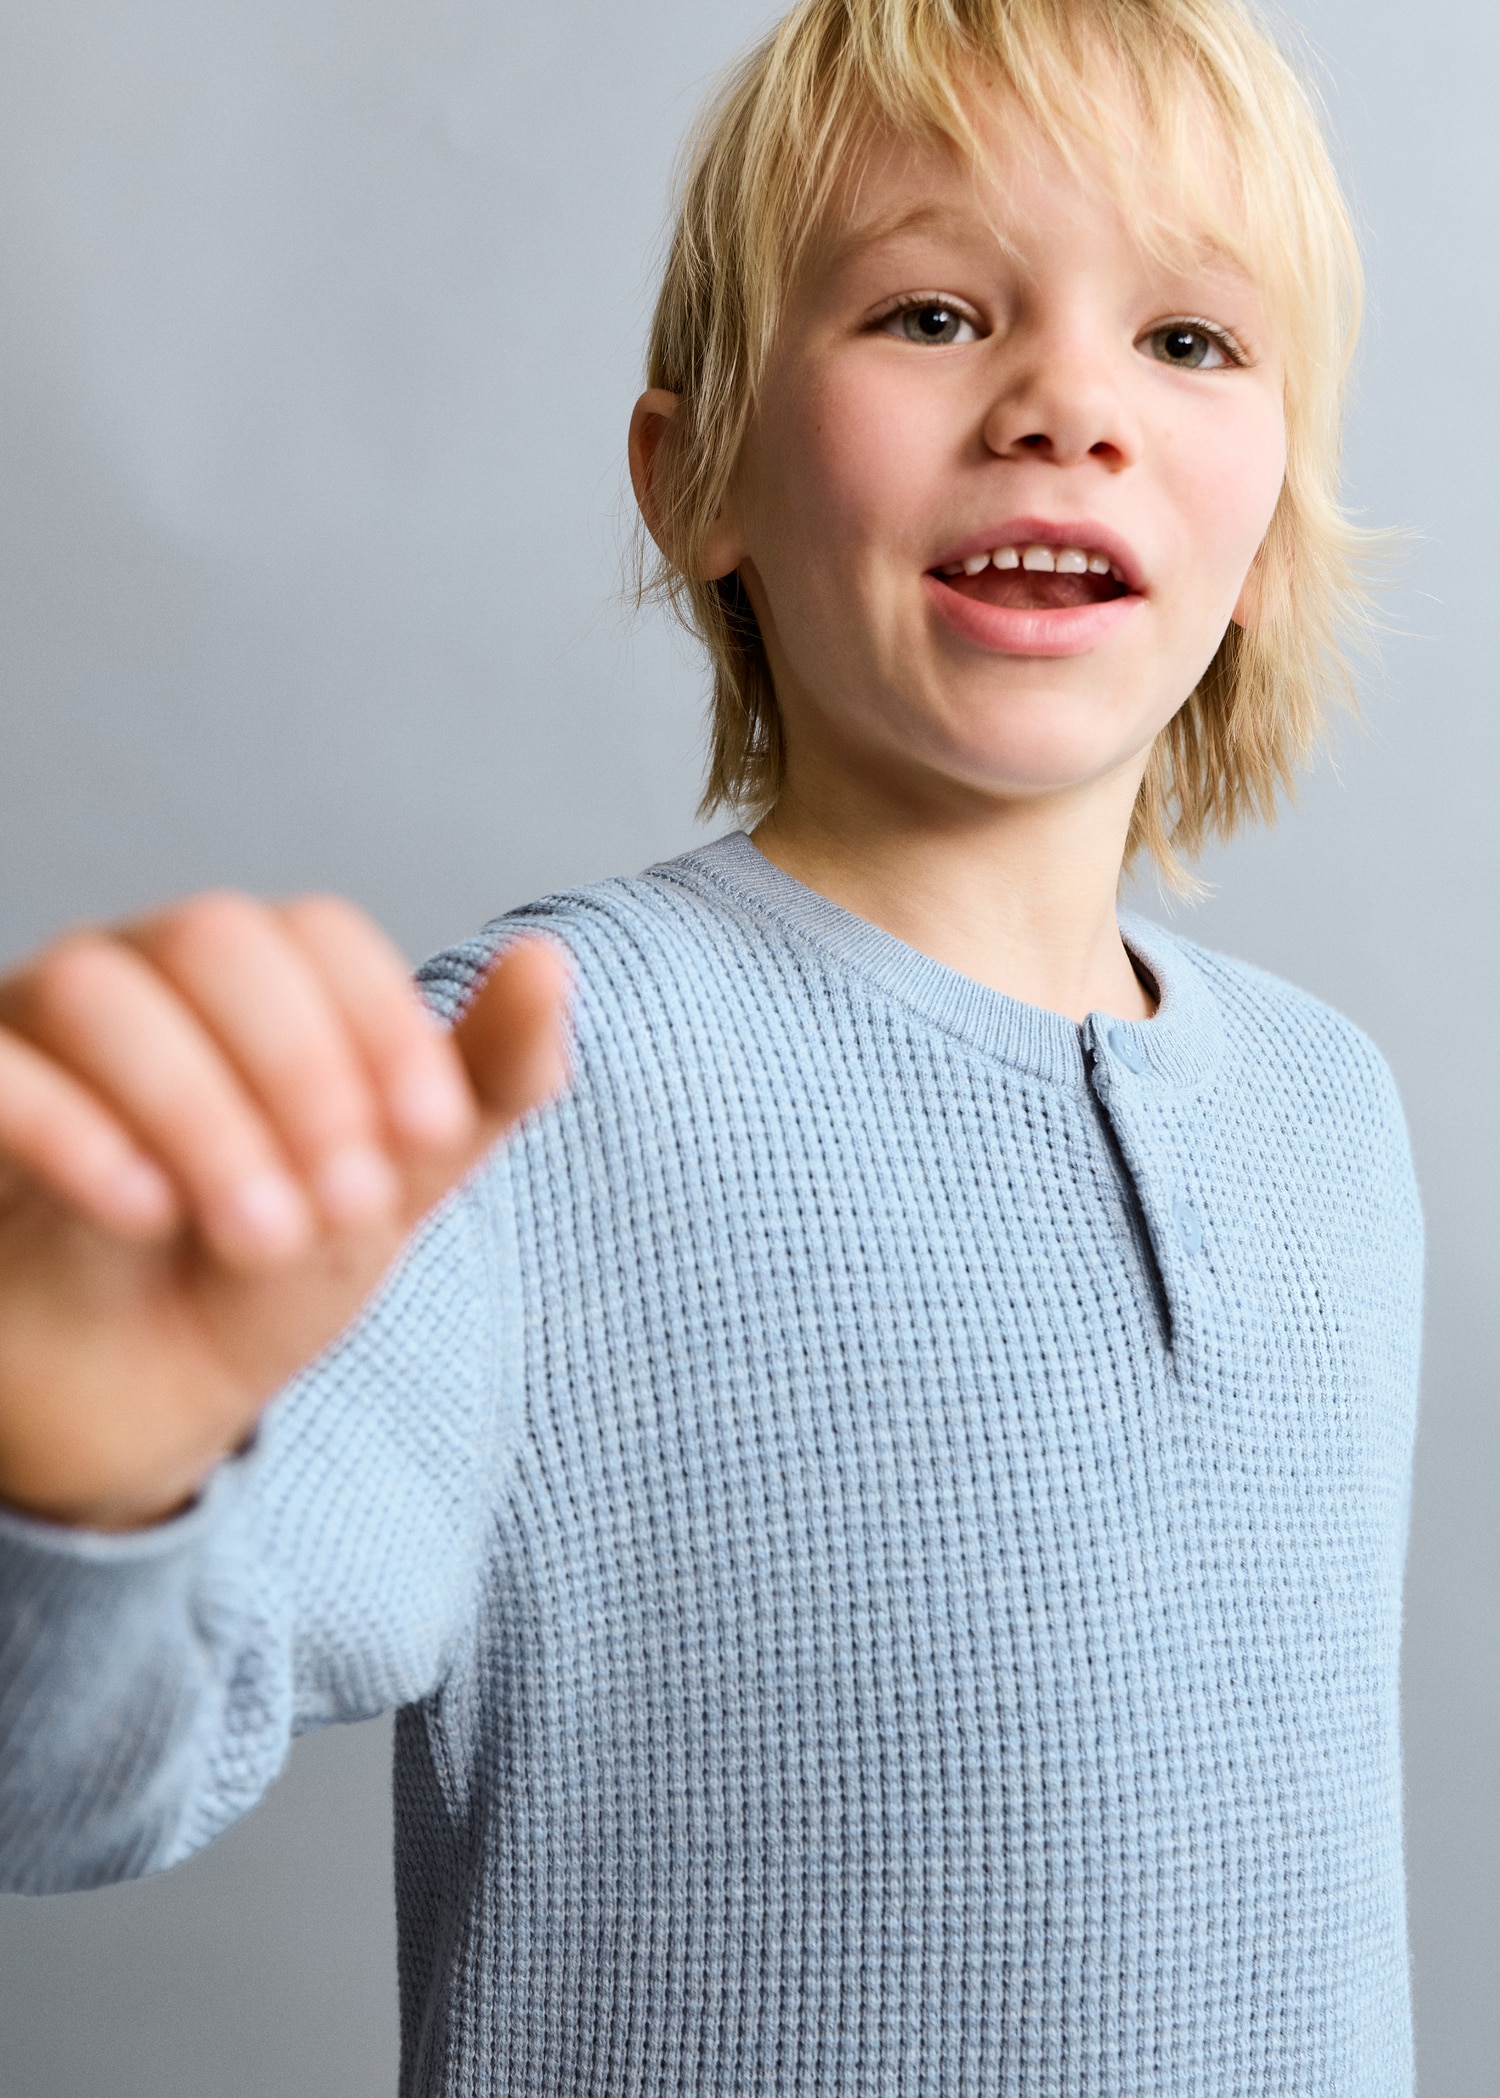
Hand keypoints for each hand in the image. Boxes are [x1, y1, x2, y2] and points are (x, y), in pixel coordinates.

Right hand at [0, 893, 569, 1530]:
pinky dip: (74, 1133)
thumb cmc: (274, 1261)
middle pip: (213, 938)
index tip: (430, 1138)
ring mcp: (37, 1033)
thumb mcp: (401, 1180)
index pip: (319, 932)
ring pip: (97, 990)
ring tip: (263, 1234)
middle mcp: (141, 978)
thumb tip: (550, 961)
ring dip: (201, 1113)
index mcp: (255, 980)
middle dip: (300, 1071)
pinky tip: (145, 1215)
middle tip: (346, 1203)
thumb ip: (485, 1079)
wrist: (147, 1391)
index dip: (383, 1025)